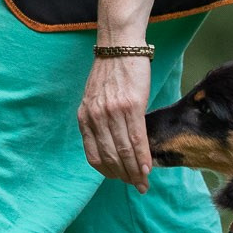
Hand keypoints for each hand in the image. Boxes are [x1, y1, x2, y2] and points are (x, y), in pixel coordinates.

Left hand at [79, 51, 154, 191]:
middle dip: (124, 176)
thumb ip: (99, 120)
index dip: (109, 172)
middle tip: (137, 187)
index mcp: (85, 117)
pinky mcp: (131, 105)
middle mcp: (95, 117)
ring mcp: (112, 112)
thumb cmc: (111, 71)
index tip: (121, 180)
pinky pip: (136, 138)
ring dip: (135, 171)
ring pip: (123, 151)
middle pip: (110, 157)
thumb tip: (113, 143)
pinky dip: (142, 156)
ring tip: (144, 182)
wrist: (120, 45)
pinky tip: (148, 167)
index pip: (94, 155)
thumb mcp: (96, 98)